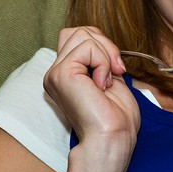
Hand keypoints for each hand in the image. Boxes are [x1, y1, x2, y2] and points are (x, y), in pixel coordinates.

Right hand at [43, 27, 139, 146]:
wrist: (113, 140)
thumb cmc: (117, 119)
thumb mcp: (112, 80)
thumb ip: (103, 59)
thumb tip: (104, 42)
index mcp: (66, 75)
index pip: (77, 37)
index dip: (101, 44)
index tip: (117, 68)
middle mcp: (55, 73)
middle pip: (77, 31)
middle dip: (105, 44)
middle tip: (117, 70)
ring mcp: (55, 73)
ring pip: (83, 35)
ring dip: (105, 54)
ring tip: (108, 81)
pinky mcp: (61, 74)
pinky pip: (88, 47)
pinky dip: (103, 63)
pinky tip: (102, 86)